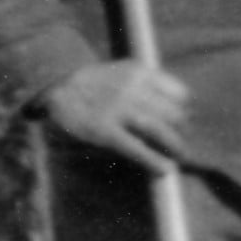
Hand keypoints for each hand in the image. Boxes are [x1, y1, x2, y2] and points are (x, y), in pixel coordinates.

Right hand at [41, 58, 191, 169]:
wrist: (55, 84)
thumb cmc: (95, 83)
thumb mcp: (123, 72)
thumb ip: (148, 84)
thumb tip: (179, 107)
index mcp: (140, 72)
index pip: (179, 93)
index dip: (185, 109)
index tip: (184, 120)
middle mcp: (131, 89)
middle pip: (173, 113)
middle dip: (182, 129)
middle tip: (181, 140)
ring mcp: (117, 109)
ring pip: (159, 129)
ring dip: (174, 145)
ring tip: (180, 156)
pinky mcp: (103, 130)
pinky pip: (136, 148)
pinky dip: (153, 160)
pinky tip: (164, 169)